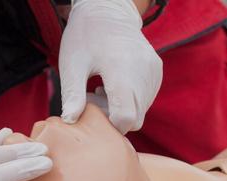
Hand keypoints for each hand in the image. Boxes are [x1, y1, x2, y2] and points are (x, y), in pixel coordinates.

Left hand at [59, 0, 162, 133]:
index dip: (108, 123)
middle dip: (112, 118)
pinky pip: (145, 101)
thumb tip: (70, 121)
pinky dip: (129, 101)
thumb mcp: (72, 64)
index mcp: (122, 69)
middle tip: (91, 98)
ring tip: (100, 89)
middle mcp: (144, 72)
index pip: (125, 117)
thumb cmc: (85, 37)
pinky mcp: (156, 73)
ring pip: (140, 112)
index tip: (91, 109)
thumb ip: (72, 94)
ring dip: (120, 109)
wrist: (107, 11)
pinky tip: (112, 86)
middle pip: (134, 119)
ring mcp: (153, 73)